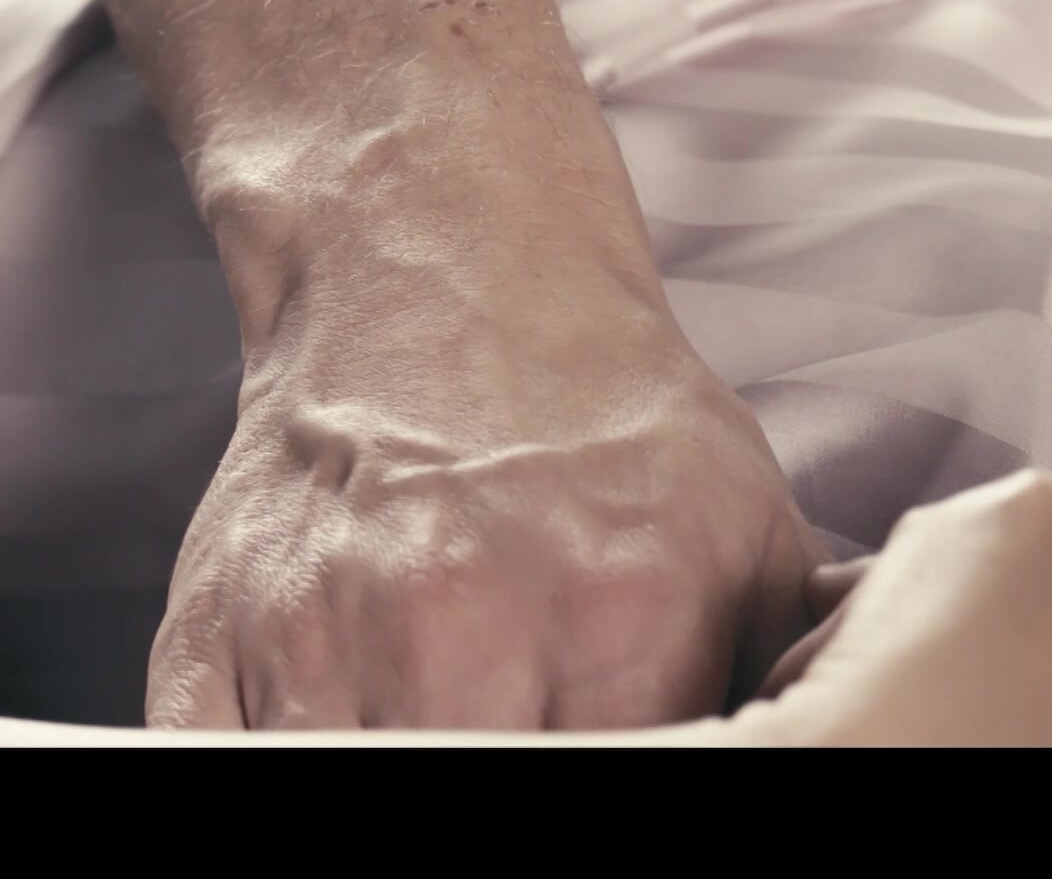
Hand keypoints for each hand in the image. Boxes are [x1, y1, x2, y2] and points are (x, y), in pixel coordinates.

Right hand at [146, 291, 826, 729]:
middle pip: (475, 781)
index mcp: (623, 614)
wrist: (450, 284)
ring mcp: (325, 634)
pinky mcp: (215, 634)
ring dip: (398, 757)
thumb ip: (788, 663)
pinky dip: (283, 756)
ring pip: (350, 781)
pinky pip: (222, 764)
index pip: (629, 777)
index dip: (629, 774)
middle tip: (532, 717)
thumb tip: (820, 732)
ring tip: (458, 710)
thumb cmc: (610, 421)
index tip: (619, 739)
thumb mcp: (752, 524)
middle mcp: (466, 628)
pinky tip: (353, 724)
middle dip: (510, 762)